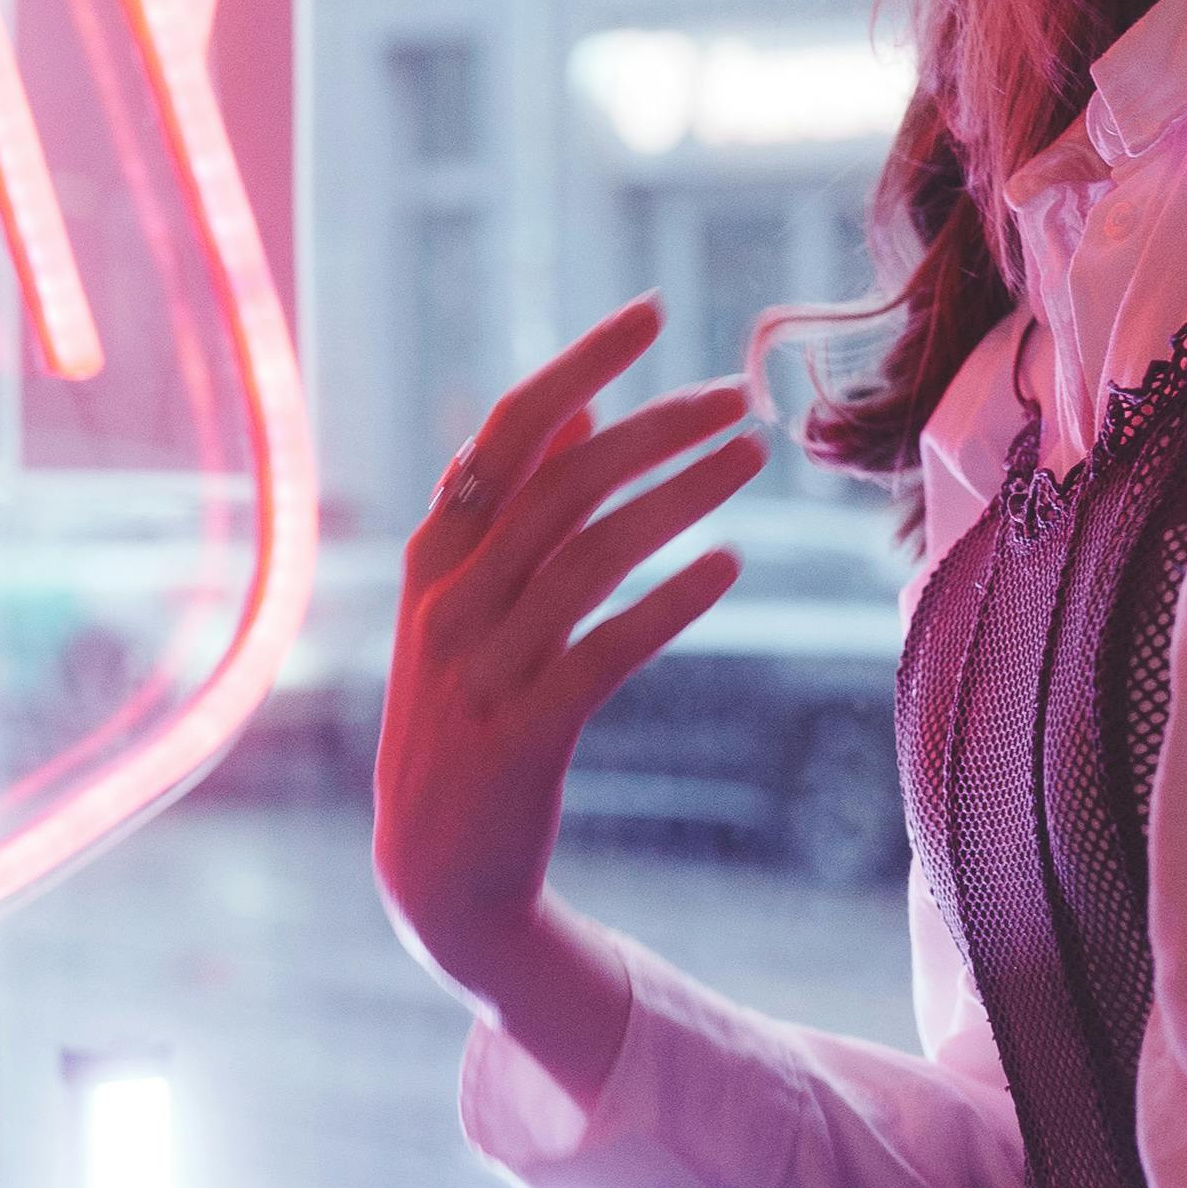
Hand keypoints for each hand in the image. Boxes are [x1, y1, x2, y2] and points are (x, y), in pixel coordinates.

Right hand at [372, 296, 764, 1098]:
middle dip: (653, 426)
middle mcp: (447, 601)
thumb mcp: (469, 605)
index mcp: (434, 556)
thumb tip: (583, 404)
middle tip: (737, 395)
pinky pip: (606, 649)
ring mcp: (479, 669)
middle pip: (560, 482)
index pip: (507, 431)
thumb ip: (517, 504)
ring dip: (678, 497)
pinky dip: (669, 602)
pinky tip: (727, 567)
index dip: (580, 364)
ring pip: (589, 555)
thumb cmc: (466, 716)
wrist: (435, 873)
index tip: (652, 314)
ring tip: (752, 459)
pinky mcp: (522, 734)